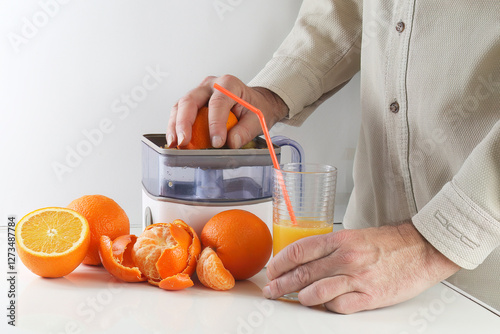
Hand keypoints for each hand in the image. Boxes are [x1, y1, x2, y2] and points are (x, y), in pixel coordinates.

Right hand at [166, 75, 288, 147]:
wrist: (254, 102)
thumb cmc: (255, 108)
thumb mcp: (257, 119)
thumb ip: (246, 131)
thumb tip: (232, 142)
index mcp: (228, 84)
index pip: (217, 103)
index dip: (215, 124)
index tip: (216, 143)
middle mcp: (210, 85)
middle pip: (190, 101)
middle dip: (184, 123)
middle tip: (184, 142)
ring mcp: (199, 93)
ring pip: (180, 106)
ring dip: (174, 126)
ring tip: (174, 144)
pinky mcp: (192, 103)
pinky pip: (179, 113)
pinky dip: (175, 128)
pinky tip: (175, 141)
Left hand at [262, 222, 459, 313]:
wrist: (421, 250)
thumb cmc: (388, 243)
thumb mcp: (353, 237)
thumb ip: (329, 249)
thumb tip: (304, 261)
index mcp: (339, 241)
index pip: (299, 251)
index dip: (280, 263)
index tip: (272, 270)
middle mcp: (345, 259)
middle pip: (302, 274)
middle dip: (281, 285)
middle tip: (271, 291)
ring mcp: (357, 279)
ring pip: (315, 293)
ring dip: (301, 298)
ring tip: (297, 299)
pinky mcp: (369, 297)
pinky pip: (338, 307)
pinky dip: (327, 307)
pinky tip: (324, 304)